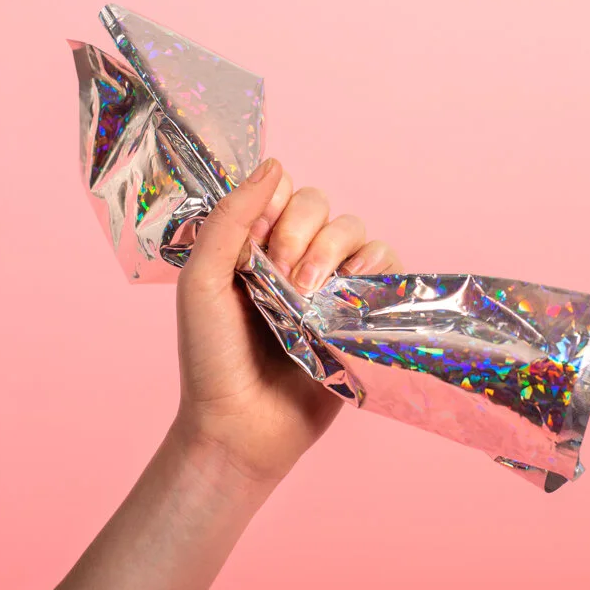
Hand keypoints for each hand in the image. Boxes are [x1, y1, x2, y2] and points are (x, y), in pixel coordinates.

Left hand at [173, 158, 401, 485]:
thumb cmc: (212, 358)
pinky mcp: (362, 312)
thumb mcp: (202, 280)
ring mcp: (331, 285)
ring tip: (310, 297)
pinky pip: (387, 264)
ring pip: (355, 230)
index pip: (282, 192)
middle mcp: (295, 258)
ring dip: (333, 254)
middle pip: (321, 204)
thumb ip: (231, 218)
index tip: (257, 250)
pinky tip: (350, 294)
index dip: (275, 210)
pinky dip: (374, 268)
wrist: (242, 425)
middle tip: (283, 282)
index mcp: (254, 245)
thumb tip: (275, 164)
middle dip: (302, 235)